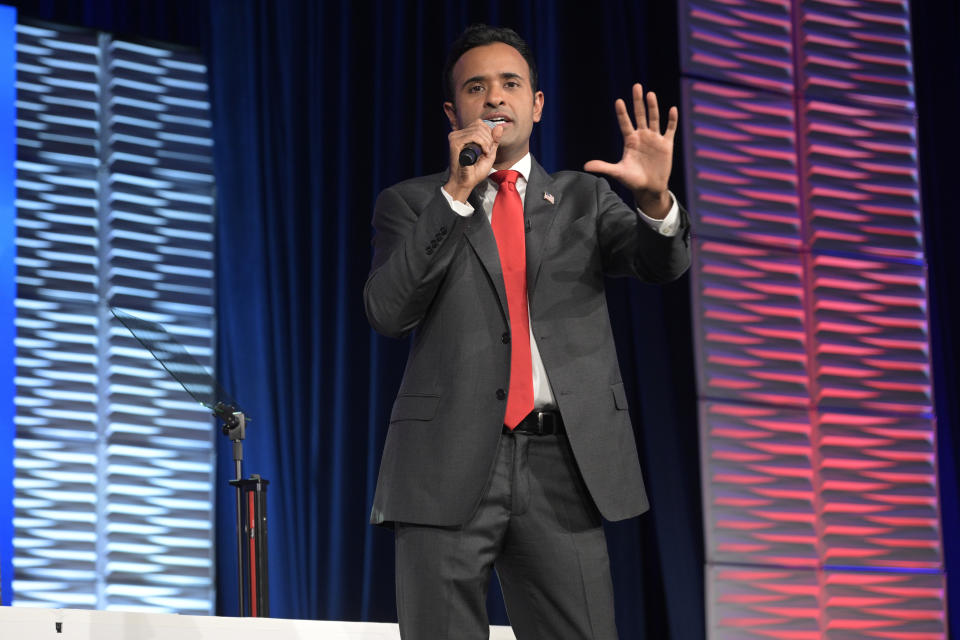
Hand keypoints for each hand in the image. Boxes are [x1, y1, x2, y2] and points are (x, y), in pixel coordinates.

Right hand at [444, 120, 503, 201]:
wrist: (466, 182)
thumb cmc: (475, 171)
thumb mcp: (489, 153)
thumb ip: (494, 140)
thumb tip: (500, 126)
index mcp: (464, 135)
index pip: (479, 123)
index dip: (489, 133)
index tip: (489, 147)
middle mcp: (458, 134)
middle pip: (479, 125)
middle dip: (489, 138)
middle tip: (488, 151)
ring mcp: (455, 137)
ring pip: (478, 129)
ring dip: (487, 142)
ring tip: (485, 153)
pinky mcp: (455, 142)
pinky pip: (474, 136)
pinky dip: (483, 143)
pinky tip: (483, 152)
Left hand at [583, 84, 677, 217]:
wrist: (649, 188)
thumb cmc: (632, 180)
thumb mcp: (618, 172)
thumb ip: (603, 167)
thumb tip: (585, 166)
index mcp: (630, 141)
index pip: (625, 123)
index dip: (622, 113)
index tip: (618, 101)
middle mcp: (642, 136)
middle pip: (640, 115)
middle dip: (638, 101)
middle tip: (637, 86)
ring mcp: (654, 139)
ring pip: (654, 119)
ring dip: (653, 107)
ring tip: (650, 94)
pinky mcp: (666, 144)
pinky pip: (670, 129)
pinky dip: (671, 120)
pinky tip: (672, 110)